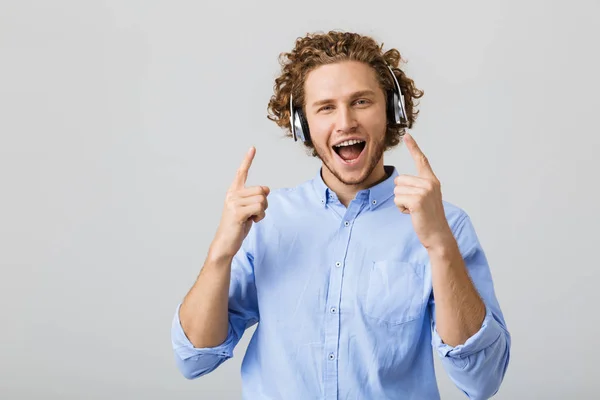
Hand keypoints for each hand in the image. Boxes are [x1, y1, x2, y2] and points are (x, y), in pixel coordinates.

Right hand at [210, 147, 269, 259]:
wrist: (225, 243)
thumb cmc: (237, 226)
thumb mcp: (249, 210)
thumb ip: (256, 198)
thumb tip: (267, 189)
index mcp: (234, 192)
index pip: (242, 173)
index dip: (247, 160)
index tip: (253, 148)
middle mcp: (232, 194)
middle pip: (261, 190)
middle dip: (264, 203)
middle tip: (254, 213)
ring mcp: (234, 203)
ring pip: (262, 200)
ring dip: (262, 212)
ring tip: (251, 218)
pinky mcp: (237, 212)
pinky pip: (259, 208)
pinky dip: (260, 216)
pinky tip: (252, 221)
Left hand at [394, 133, 453, 250]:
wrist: (437, 234)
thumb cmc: (428, 218)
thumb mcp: (425, 198)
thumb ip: (416, 187)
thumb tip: (399, 183)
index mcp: (431, 180)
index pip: (421, 160)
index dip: (414, 147)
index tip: (407, 135)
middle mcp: (429, 183)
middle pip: (399, 180)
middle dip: (402, 194)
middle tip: (415, 205)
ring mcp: (424, 191)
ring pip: (397, 191)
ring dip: (401, 202)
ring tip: (415, 210)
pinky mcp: (417, 201)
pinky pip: (398, 199)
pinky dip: (401, 208)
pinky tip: (412, 213)